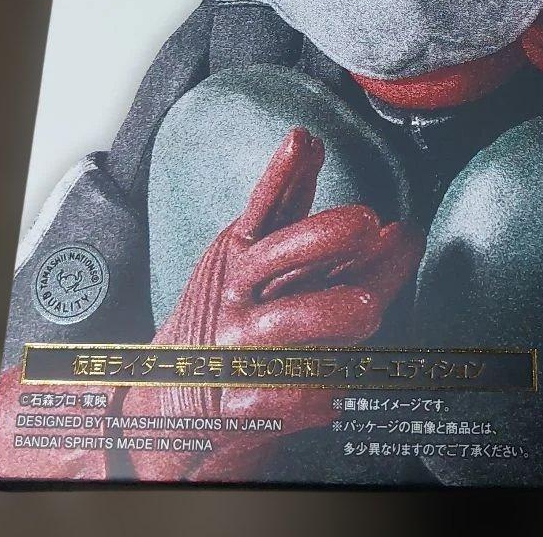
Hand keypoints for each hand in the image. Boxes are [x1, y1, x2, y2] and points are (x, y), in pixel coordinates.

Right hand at [122, 127, 423, 479]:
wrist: (171, 394)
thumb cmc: (232, 310)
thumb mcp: (250, 251)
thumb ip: (288, 205)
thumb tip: (312, 144)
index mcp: (241, 253)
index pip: (265, 206)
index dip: (283, 174)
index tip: (305, 140)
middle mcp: (236, 293)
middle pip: (276, 256)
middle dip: (320, 237)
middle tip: (369, 221)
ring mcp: (235, 345)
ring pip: (282, 325)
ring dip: (327, 313)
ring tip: (370, 309)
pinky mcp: (236, 401)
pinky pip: (276, 394)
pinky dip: (308, 393)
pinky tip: (334, 392)